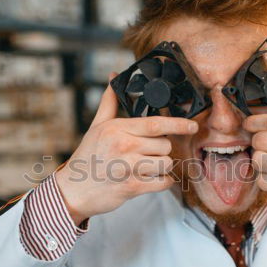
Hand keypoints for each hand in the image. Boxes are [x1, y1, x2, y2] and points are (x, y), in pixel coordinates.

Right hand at [55, 74, 197, 224]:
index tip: (192, 125)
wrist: (73, 189)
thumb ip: (109, 103)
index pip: (156, 124)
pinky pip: (163, 182)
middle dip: (161, 150)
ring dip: (161, 167)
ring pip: (166, 163)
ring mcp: (128, 168)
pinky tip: (149, 179)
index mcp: (118, 129)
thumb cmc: (88, 156)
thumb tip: (113, 77)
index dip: (178, 124)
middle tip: (146, 153)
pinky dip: (161, 182)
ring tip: (146, 167)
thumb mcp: (97, 126)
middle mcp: (124, 146)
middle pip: (164, 145)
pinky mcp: (132, 187)